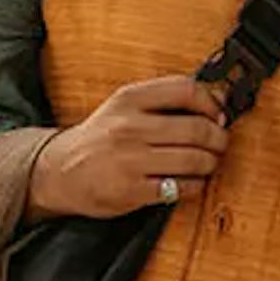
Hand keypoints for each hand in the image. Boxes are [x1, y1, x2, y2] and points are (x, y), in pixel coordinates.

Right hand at [29, 75, 230, 219]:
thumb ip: (162, 101)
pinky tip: (189, 182)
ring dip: (210, 163)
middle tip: (219, 144)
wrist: (60, 171)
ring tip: (206, 164)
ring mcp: (130, 159)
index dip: (212, 103)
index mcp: (129, 99)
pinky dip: (194, 186)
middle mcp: (129, 126)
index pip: (186, 90)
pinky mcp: (131, 190)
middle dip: (218, 139)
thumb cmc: (100, 138)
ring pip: (194, 159)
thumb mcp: (123, 107)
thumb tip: (216, 104)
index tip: (218, 115)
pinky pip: (181, 187)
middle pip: (197, 129)